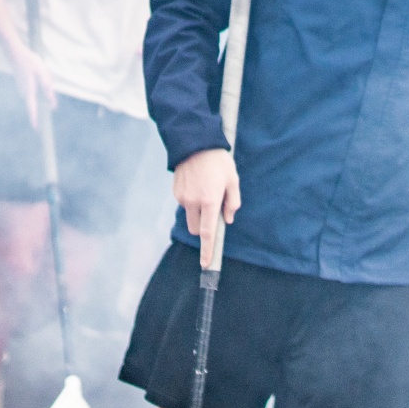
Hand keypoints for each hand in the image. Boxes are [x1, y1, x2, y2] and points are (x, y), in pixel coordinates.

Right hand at [10, 46, 55, 128]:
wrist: (16, 54)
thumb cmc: (30, 63)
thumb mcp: (43, 74)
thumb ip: (48, 89)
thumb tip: (52, 103)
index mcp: (29, 91)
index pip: (32, 109)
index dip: (34, 119)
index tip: (36, 129)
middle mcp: (24, 93)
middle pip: (37, 100)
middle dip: (44, 95)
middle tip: (42, 76)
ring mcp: (22, 89)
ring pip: (36, 93)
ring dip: (41, 85)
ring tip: (38, 70)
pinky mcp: (22, 85)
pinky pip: (33, 89)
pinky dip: (38, 83)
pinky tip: (35, 70)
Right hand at [173, 148, 240, 266]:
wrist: (195, 142)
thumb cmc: (218, 162)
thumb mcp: (232, 180)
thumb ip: (232, 202)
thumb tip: (227, 219)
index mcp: (209, 201)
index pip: (208, 233)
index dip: (207, 250)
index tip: (206, 264)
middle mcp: (193, 202)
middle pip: (196, 228)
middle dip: (203, 227)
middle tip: (213, 209)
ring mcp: (182, 197)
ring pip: (190, 216)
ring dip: (198, 212)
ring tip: (206, 190)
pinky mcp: (176, 192)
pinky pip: (185, 204)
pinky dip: (192, 201)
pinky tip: (198, 184)